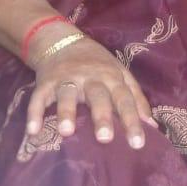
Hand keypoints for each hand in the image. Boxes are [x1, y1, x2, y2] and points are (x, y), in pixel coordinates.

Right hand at [25, 37, 156, 148]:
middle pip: (97, 96)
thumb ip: (136, 99)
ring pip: (67, 94)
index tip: (138, 144)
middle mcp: (90, 78)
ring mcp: (67, 78)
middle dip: (101, 116)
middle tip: (105, 139)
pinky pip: (39, 98)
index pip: (125, 99)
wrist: (63, 41)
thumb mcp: (120, 74)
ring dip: (66, 112)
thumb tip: (153, 126)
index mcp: (111, 77)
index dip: (132, 120)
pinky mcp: (46, 82)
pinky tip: (33, 131)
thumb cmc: (98, 64)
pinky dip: (34, 113)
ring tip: (66, 133)